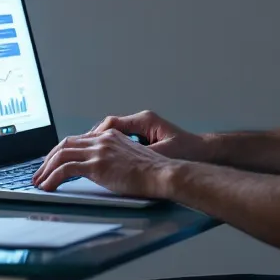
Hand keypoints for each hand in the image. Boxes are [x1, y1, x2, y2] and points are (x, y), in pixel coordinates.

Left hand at [31, 128, 175, 197]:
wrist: (162, 174)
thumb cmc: (152, 172)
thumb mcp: (130, 159)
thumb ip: (114, 159)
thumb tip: (100, 170)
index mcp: (110, 136)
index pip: (77, 140)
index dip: (61, 152)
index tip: (52, 163)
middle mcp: (102, 140)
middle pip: (65, 144)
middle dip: (48, 160)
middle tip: (39, 173)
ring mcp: (99, 151)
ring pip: (61, 155)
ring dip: (46, 169)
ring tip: (39, 182)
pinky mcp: (97, 165)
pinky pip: (66, 170)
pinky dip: (52, 178)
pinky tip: (48, 187)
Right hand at [87, 110, 212, 162]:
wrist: (204, 152)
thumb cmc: (188, 150)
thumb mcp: (163, 152)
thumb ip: (142, 153)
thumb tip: (121, 157)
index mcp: (144, 121)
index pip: (112, 124)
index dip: (96, 135)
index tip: (85, 146)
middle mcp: (142, 121)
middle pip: (108, 127)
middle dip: (91, 139)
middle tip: (76, 150)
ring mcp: (142, 128)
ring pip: (112, 133)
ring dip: (99, 143)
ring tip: (84, 155)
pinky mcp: (145, 137)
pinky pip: (120, 140)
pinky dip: (109, 148)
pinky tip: (102, 159)